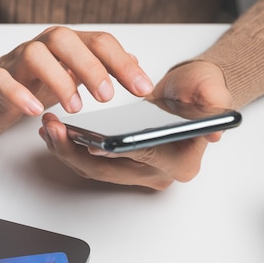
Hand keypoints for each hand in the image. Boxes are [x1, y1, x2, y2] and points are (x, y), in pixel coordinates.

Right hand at [0, 26, 152, 137]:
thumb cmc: (31, 84)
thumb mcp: (71, 75)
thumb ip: (101, 68)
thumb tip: (135, 62)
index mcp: (65, 47)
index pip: (98, 43)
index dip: (122, 64)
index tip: (142, 89)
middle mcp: (41, 48)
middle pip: (65, 40)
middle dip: (91, 66)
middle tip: (107, 96)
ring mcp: (15, 63)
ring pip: (34, 55)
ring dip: (58, 80)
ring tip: (76, 108)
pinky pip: (3, 81)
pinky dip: (20, 94)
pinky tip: (36, 111)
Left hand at [39, 61, 231, 189]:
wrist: (190, 93)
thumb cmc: (199, 91)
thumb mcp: (210, 88)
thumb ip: (213, 101)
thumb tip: (214, 126)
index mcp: (181, 161)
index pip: (142, 157)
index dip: (116, 151)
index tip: (92, 142)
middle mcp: (159, 174)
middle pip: (109, 170)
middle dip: (77, 152)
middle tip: (55, 130)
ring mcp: (139, 172)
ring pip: (95, 170)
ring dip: (69, 151)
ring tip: (48, 128)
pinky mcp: (123, 166)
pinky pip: (92, 164)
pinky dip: (73, 150)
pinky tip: (57, 132)